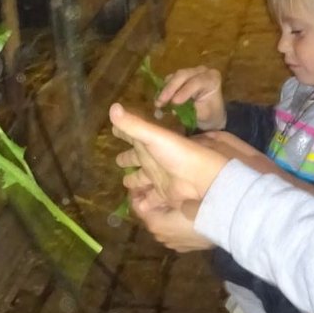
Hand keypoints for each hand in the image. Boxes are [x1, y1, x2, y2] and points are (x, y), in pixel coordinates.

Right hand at [111, 104, 228, 207]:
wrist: (201, 178)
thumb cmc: (178, 153)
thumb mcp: (153, 136)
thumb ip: (132, 125)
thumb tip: (112, 106)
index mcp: (149, 144)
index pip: (132, 136)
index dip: (123, 132)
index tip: (113, 129)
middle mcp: (153, 160)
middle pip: (136, 159)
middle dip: (127, 159)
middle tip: (117, 160)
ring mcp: (158, 178)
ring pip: (141, 179)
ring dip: (134, 182)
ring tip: (125, 183)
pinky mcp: (164, 194)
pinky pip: (150, 200)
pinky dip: (143, 202)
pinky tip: (136, 206)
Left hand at [128, 184, 214, 250]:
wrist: (224, 227)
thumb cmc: (198, 207)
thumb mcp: (177, 195)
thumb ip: (162, 193)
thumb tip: (153, 187)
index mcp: (154, 223)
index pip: (136, 206)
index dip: (136, 193)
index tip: (138, 182)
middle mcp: (159, 236)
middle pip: (151, 216)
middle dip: (152, 204)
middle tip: (158, 188)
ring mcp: (173, 243)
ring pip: (164, 225)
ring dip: (165, 214)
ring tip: (174, 201)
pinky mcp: (186, 247)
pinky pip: (176, 232)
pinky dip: (176, 224)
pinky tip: (186, 216)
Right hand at [153, 65, 226, 129]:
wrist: (210, 112)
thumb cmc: (209, 113)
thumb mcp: (204, 114)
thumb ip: (191, 110)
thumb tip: (174, 110)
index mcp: (212, 78)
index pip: (197, 82)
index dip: (185, 91)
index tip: (175, 102)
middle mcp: (201, 71)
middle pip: (183, 75)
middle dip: (170, 88)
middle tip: (161, 102)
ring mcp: (189, 72)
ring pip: (174, 76)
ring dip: (165, 90)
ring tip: (158, 103)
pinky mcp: (180, 76)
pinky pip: (169, 80)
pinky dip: (163, 90)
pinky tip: (160, 100)